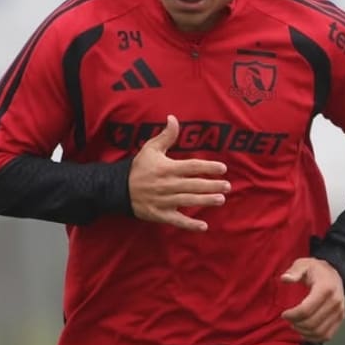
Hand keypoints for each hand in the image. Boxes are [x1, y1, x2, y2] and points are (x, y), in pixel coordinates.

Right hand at [128, 115, 229, 230]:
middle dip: (211, 185)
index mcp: (166, 168)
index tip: (223, 168)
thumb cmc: (139, 167)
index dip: (207, 167)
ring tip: (220, 199)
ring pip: (187, 201)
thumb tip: (173, 118)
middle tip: (227, 186)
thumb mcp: (150, 149)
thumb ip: (166, 135)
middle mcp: (166, 185)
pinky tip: (203, 226)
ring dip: (205, 201)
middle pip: (193, 185)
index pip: (191, 167)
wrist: (117, 188)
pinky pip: (176, 220)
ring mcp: (163, 201)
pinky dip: (189, 225)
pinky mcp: (159, 214)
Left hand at [281, 258, 344, 341]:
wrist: (334, 273)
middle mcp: (335, 302)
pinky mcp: (340, 318)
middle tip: (289, 319)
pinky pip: (327, 335)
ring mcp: (339, 311)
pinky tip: (305, 331)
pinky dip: (314, 337)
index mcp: (326, 288)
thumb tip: (285, 278)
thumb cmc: (316, 270)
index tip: (284, 314)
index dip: (292, 315)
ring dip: (304, 332)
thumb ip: (293, 271)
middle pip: (312, 323)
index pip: (306, 310)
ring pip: (319, 332)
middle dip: (296, 324)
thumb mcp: (303, 264)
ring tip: (296, 324)